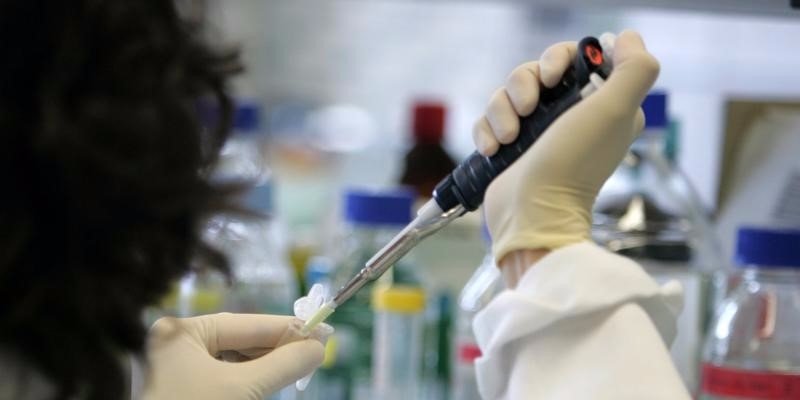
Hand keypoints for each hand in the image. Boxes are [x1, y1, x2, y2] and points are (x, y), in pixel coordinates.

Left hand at [141, 313, 326, 399]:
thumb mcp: (242, 387)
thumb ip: (283, 364)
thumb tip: (319, 347)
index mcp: (180, 332)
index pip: (246, 323)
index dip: (287, 327)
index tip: (321, 330)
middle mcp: (176, 345)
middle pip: (240, 340)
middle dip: (278, 348)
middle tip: (315, 351)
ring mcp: (179, 371)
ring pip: (235, 360)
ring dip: (267, 364)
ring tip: (299, 364)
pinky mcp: (187, 392)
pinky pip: (225, 377)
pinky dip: (251, 379)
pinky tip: (272, 379)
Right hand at [476, 31, 659, 284]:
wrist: (532, 212)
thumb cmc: (574, 165)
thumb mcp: (616, 111)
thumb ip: (635, 68)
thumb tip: (626, 38)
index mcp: (601, 104)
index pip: (575, 58)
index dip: (559, 59)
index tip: (554, 78)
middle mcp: (569, 115)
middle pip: (535, 71)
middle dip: (524, 85)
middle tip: (528, 109)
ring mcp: (536, 133)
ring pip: (507, 94)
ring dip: (502, 110)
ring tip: (508, 137)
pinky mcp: (508, 146)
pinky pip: (488, 119)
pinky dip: (487, 131)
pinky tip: (494, 149)